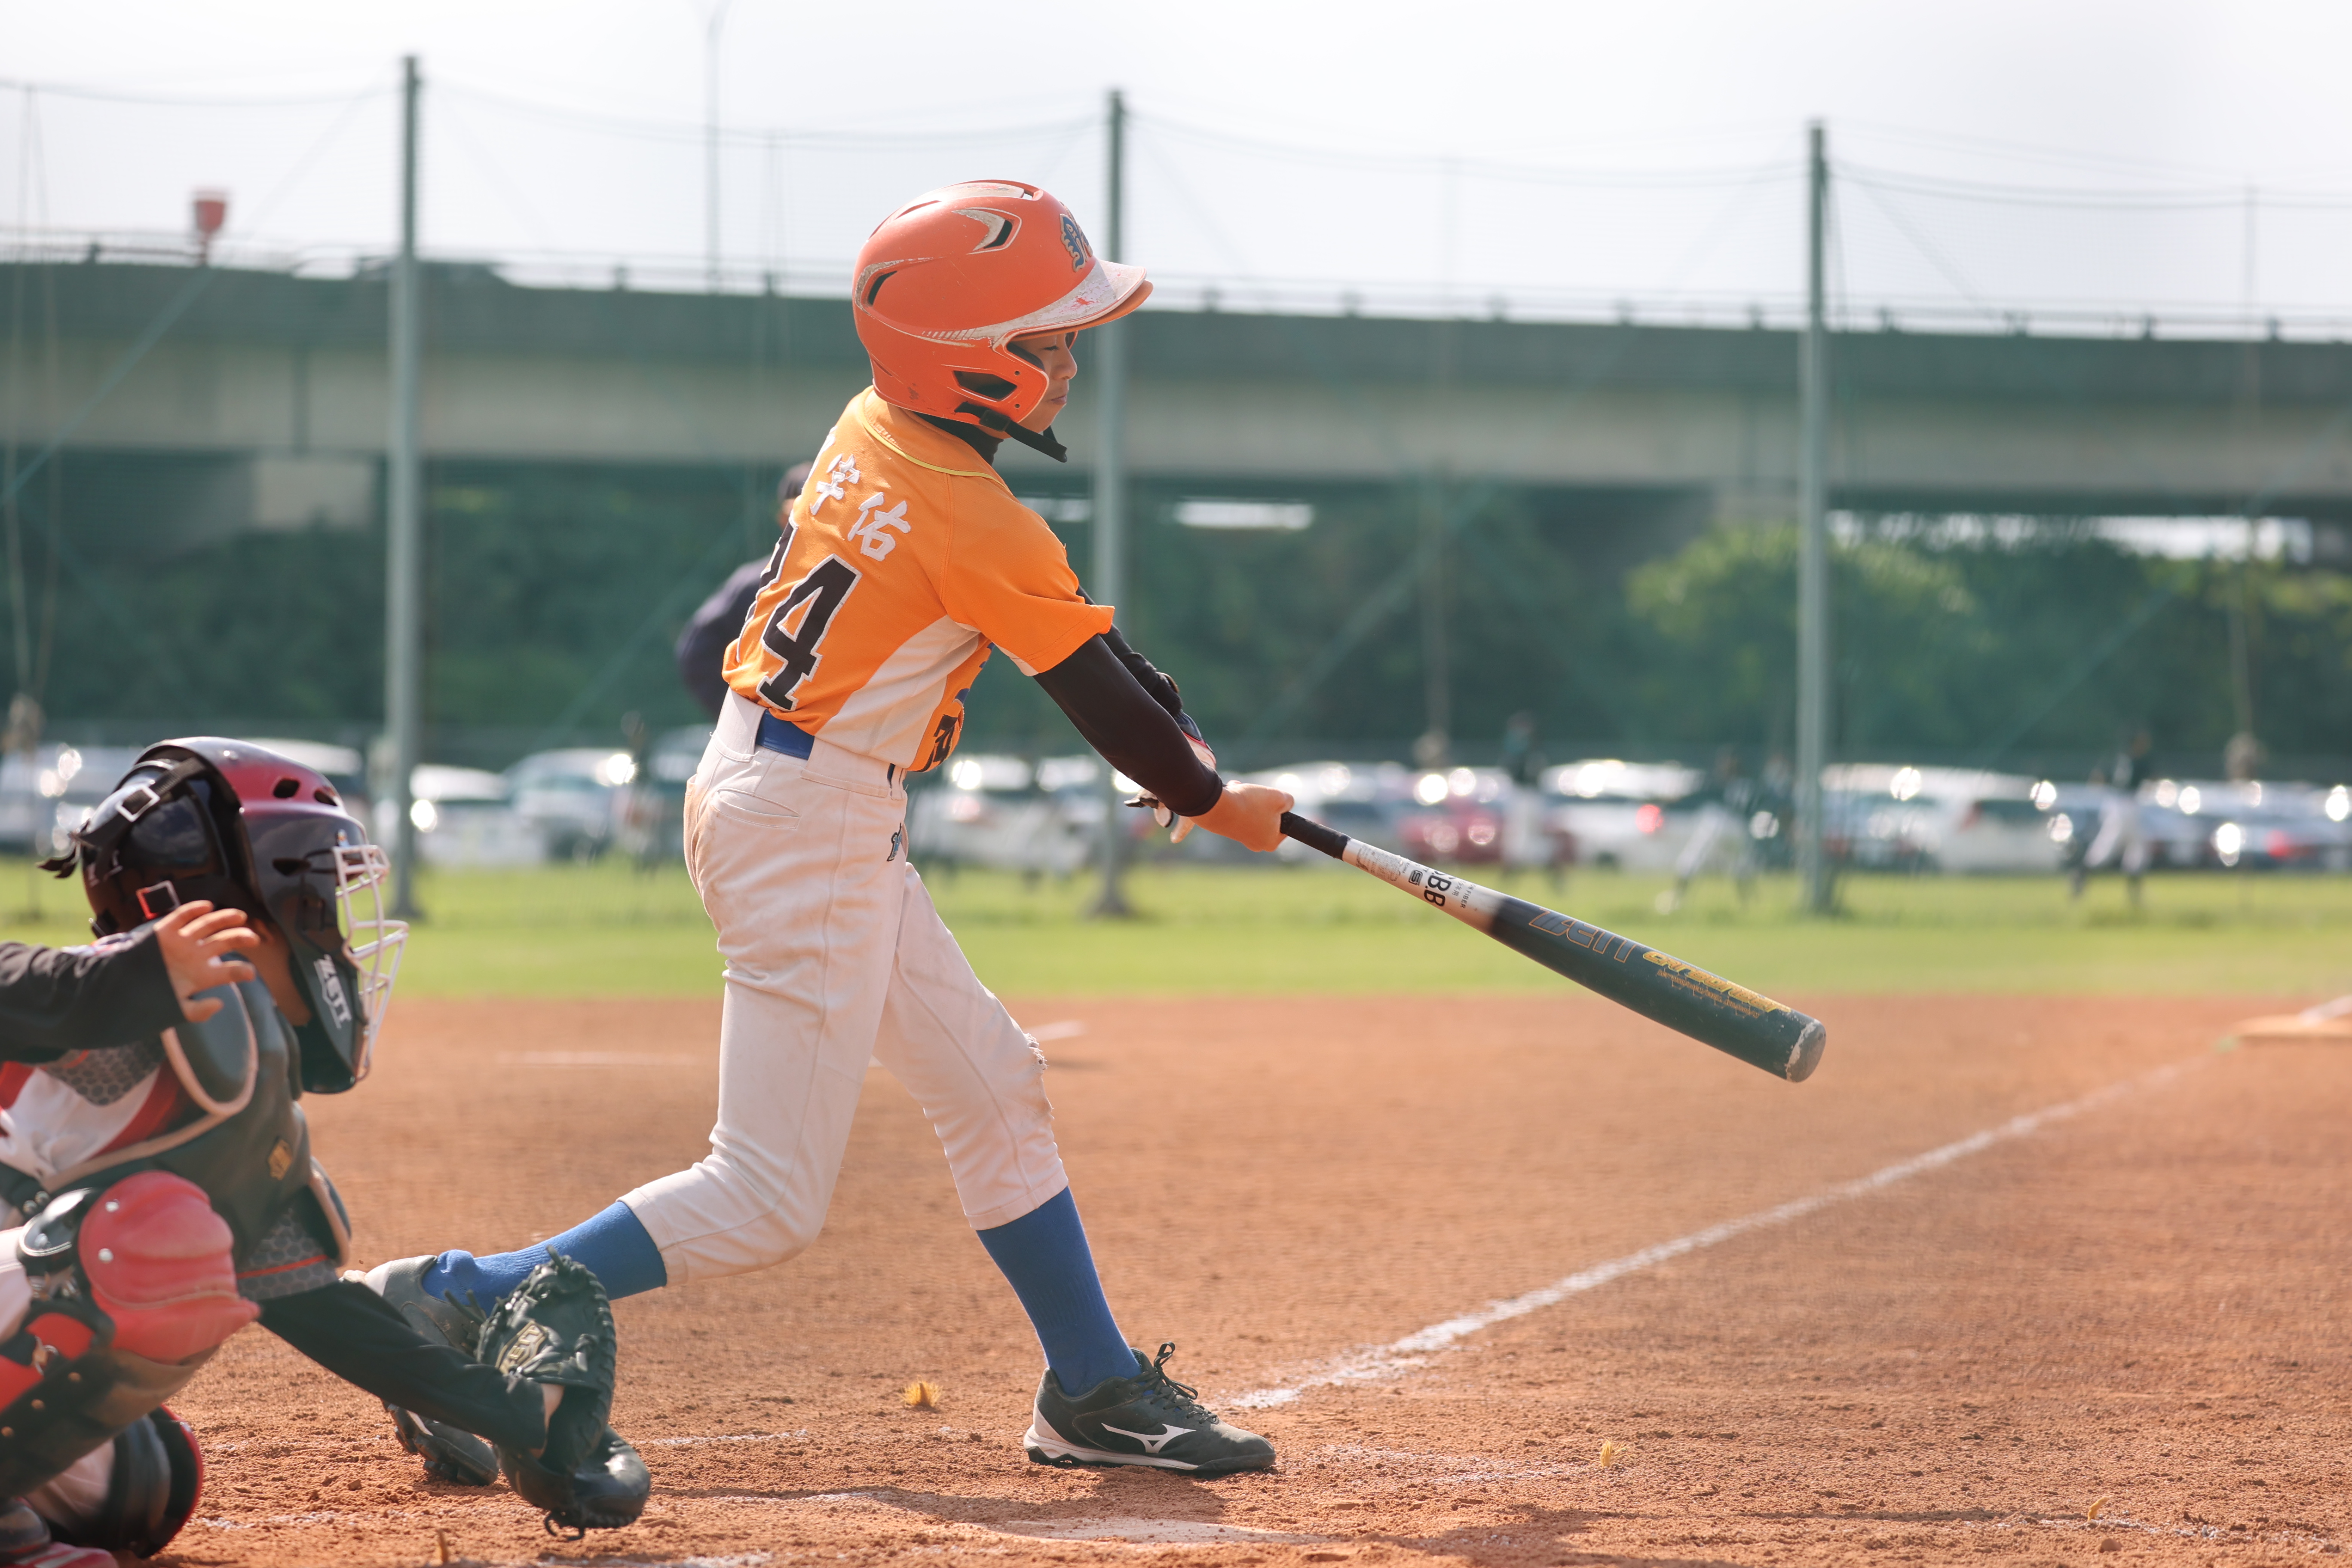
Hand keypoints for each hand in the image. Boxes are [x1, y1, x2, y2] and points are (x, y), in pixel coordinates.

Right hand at [155, 901, 260, 1022]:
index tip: (251, 973)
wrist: (121, 990)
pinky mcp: (165, 932)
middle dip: (240, 938)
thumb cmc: (150, 1000)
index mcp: (201, 975)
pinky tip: (207, 906)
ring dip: (224, 919)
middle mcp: (195, 956)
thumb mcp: (174, 1011)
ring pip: (207, 926)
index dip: (241, 971)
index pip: (227, 972)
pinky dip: (193, 910)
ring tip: (241, 917)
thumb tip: (219, 1004)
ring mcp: (181, 942)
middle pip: (223, 942)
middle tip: (254, 939)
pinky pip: (180, 917)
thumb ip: (197, 1012)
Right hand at [1195, 781, 1293, 853]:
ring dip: (1248, 797)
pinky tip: (1232, 793)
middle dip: (1262, 800)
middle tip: (1256, 795)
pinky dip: (1237, 800)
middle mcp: (1256, 843)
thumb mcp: (1279, 798)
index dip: (1280, 807)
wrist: (1216, 806)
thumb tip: (1286, 805)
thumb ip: (1289, 801)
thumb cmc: (1250, 804)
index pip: (1285, 823)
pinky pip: (1238, 811)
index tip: (1272, 801)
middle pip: (1267, 815)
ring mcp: (1240, 837)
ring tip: (1240, 791)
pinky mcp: (1227, 828)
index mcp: (1271, 842)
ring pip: (1252, 810)